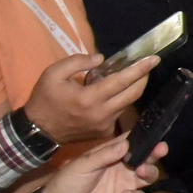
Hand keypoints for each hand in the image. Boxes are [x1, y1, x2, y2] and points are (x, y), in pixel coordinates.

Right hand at [23, 52, 158, 142]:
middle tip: (147, 66)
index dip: (139, 69)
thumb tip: (101, 59)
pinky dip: (121, 101)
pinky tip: (116, 93)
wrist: (38, 131)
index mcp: (89, 98)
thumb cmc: (44, 99)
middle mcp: (101, 114)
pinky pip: (118, 114)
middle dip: (143, 78)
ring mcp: (104, 126)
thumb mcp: (53, 74)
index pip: (121, 81)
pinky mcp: (104, 133)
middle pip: (133, 94)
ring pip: (127, 104)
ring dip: (133, 89)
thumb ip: (77, 62)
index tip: (154, 59)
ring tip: (130, 76)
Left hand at [41, 135, 164, 192]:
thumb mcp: (83, 165)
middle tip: (160, 150)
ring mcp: (125, 184)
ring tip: (142, 172)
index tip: (155, 135)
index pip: (133, 142)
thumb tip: (126, 144)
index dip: (145, 138)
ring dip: (149, 172)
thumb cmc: (68, 182)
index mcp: (112, 154)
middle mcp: (123, 167)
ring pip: (148, 176)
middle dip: (155, 153)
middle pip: (146, 158)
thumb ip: (104, 155)